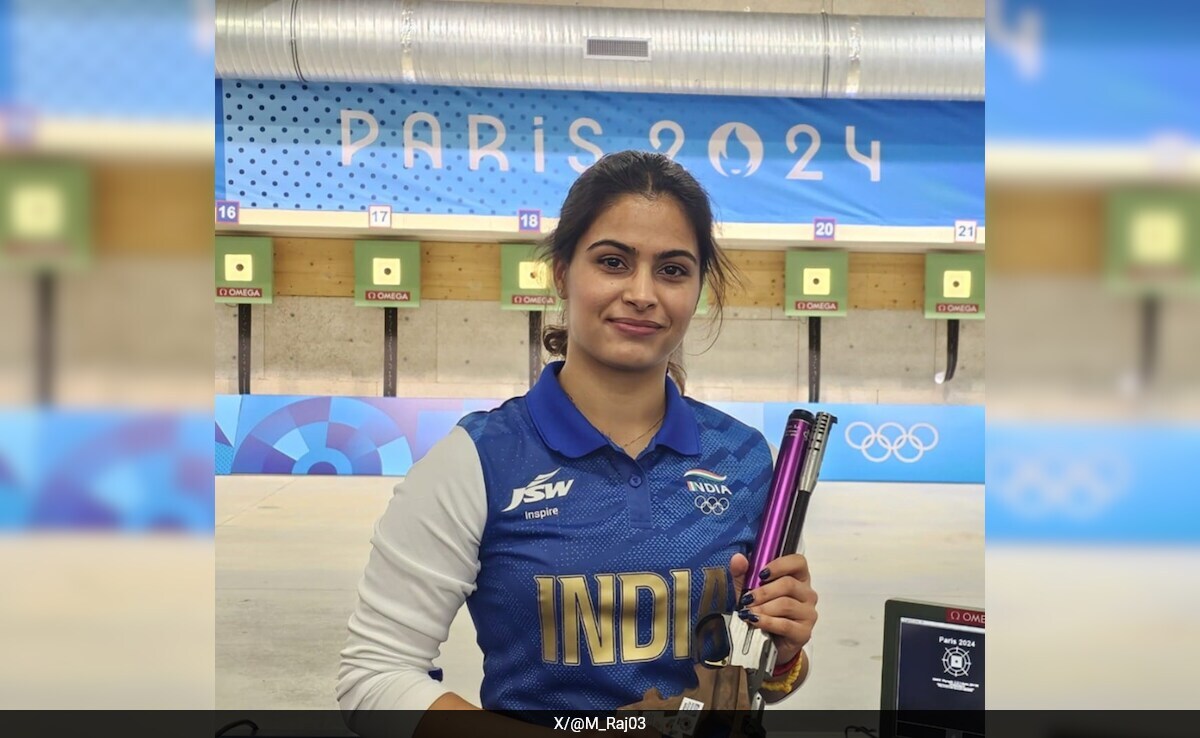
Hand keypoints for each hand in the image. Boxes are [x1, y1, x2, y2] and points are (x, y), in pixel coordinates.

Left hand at [729, 552, 817, 666]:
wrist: (766, 642)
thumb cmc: (762, 611)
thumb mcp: (749, 590)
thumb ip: (743, 573)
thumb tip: (738, 559)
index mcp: (798, 578)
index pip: (798, 562)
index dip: (780, 565)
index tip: (761, 573)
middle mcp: (807, 594)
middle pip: (789, 584)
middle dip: (764, 592)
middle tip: (747, 599)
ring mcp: (808, 613)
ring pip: (786, 604)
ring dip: (763, 608)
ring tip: (748, 612)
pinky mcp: (804, 632)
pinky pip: (785, 624)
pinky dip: (766, 622)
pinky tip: (754, 621)